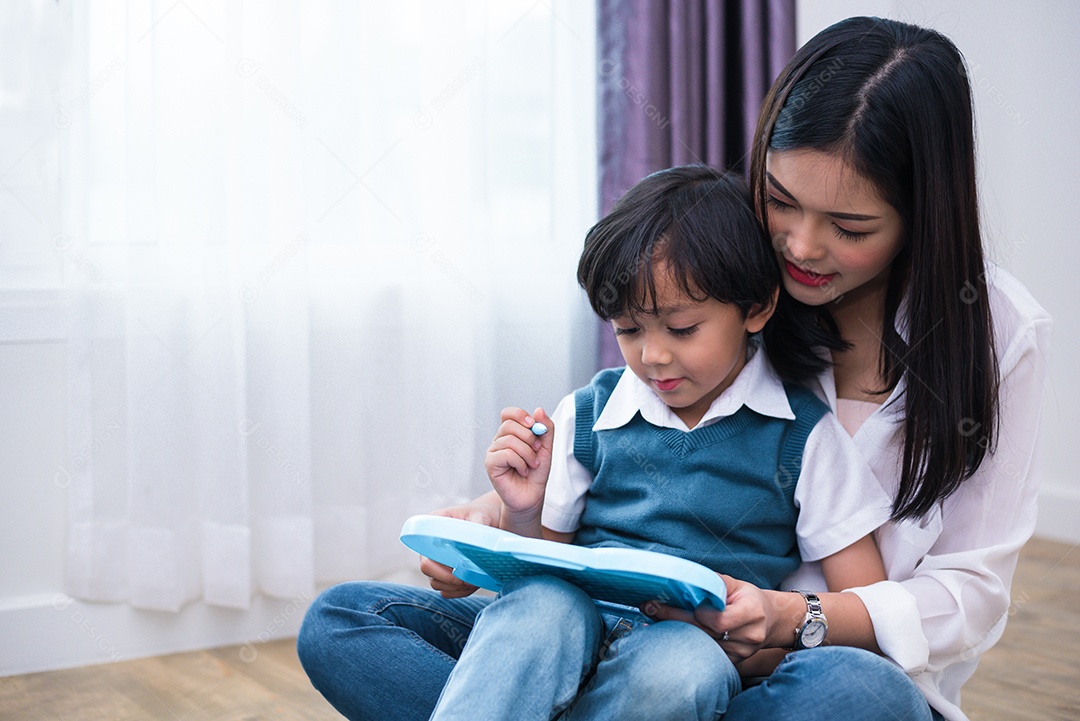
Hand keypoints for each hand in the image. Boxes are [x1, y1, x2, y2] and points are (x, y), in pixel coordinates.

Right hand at [419, 495, 500, 597]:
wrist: (494, 518)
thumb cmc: (485, 512)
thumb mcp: (482, 514)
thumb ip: (478, 523)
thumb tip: (475, 540)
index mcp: (433, 525)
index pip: (424, 550)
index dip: (438, 564)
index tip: (459, 567)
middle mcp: (430, 544)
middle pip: (427, 569)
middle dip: (448, 578)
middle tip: (469, 579)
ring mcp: (437, 560)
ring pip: (436, 582)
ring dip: (454, 586)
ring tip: (474, 581)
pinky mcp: (447, 572)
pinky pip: (446, 590)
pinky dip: (459, 592)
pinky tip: (472, 584)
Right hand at [484, 407, 553, 520]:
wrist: (532, 496)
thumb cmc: (536, 474)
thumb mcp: (546, 448)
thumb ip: (546, 429)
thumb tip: (538, 410)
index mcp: (511, 434)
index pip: (508, 413)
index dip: (520, 414)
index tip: (533, 424)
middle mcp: (499, 441)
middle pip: (509, 425)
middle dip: (529, 437)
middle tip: (537, 451)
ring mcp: (493, 452)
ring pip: (510, 440)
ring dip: (528, 454)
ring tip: (532, 465)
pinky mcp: (490, 464)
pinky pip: (507, 454)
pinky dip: (521, 463)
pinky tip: (523, 471)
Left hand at [642, 574, 779, 662]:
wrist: (769, 620)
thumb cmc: (749, 598)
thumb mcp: (736, 584)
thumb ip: (714, 582)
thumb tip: (687, 578)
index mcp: (752, 613)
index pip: (720, 621)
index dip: (701, 615)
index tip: (686, 604)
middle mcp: (749, 636)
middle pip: (705, 634)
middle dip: (674, 618)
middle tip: (649, 607)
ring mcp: (741, 653)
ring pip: (702, 646)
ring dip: (676, 633)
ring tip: (654, 617)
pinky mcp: (734, 662)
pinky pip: (706, 655)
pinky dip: (687, 645)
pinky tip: (671, 635)